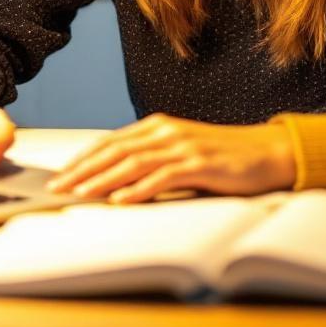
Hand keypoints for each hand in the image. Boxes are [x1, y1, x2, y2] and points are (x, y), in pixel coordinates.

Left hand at [46, 113, 296, 203]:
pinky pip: (162, 176)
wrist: (267, 152)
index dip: (82, 159)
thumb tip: (115, 181)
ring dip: (102, 180)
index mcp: (158, 127)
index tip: (60, 177)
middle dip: (82, 170)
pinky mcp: (200, 163)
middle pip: (114, 151)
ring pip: (133, 162)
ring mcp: (183, 146)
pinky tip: (121, 200)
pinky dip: (138, 188)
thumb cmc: (224, 157)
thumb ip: (153, 160)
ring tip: (79, 194)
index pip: (110, 142)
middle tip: (57, 188)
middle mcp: (166, 132)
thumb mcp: (182, 152)